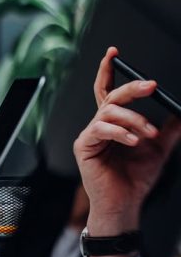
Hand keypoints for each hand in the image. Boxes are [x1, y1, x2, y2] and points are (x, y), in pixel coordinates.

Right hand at [74, 46, 180, 239]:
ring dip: (134, 119)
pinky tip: (133, 141)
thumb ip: (168, 129)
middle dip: (131, 88)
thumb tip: (180, 114)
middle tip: (150, 86)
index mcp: (114, 122)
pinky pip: (101, 129)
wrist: (125, 203)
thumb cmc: (134, 179)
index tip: (115, 53)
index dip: (109, 70)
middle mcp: (100, 124)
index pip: (109, 89)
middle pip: (110, 95)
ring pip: (109, 111)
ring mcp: (91, 134)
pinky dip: (120, 132)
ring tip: (149, 133)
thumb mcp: (159, 149)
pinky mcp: (85, 146)